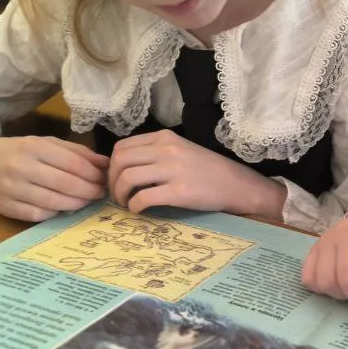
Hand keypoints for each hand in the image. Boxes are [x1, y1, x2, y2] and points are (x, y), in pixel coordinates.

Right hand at [0, 134, 108, 222]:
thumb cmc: (17, 151)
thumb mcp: (44, 143)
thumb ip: (75, 152)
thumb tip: (105, 164)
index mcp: (33, 147)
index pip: (72, 163)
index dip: (93, 174)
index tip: (104, 179)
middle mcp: (21, 167)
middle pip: (66, 184)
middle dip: (89, 191)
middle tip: (100, 193)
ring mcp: (11, 189)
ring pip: (54, 202)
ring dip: (76, 204)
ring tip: (86, 202)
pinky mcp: (5, 207)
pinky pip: (38, 215)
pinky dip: (55, 212)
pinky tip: (62, 208)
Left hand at [108, 131, 286, 218]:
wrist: (236, 184)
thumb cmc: (207, 170)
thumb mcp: (180, 150)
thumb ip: (155, 152)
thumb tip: (124, 166)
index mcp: (164, 137)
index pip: (122, 147)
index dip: (111, 165)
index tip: (116, 179)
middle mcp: (166, 149)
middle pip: (120, 161)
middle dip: (111, 180)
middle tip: (117, 194)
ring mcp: (173, 170)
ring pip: (127, 178)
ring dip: (120, 195)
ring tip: (126, 203)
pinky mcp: (179, 191)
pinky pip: (143, 197)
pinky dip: (134, 206)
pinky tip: (138, 210)